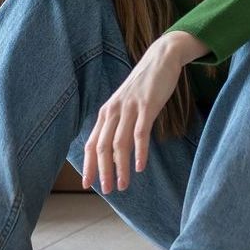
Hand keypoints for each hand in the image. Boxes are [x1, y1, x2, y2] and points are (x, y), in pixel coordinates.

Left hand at [84, 36, 186, 194]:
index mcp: (106, 112)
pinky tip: (140, 166)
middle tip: (107, 191)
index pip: (92, 143)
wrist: (161, 58)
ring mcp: (130, 108)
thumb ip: (119, 122)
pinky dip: (139, 152)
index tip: (88, 185)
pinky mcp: (147, 106)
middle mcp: (114, 110)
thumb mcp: (126, 103)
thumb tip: (114, 148)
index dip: (89, 165)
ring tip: (124, 185)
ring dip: (120, 168)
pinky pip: (140, 133)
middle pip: (103, 147)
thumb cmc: (145, 85)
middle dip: (103, 172)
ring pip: (120, 143)